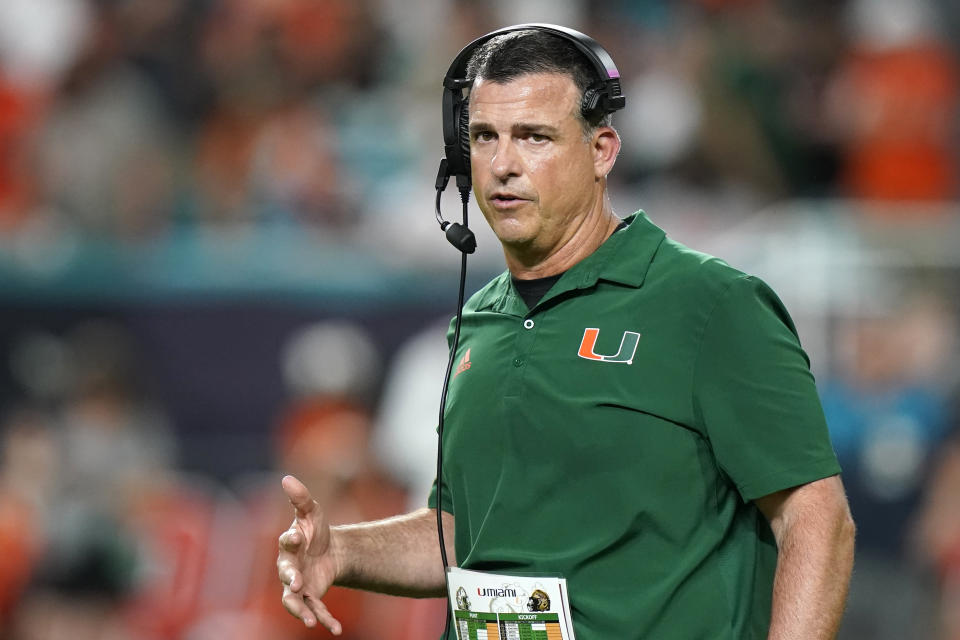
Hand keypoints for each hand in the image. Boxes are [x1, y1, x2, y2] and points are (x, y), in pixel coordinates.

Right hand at [277, 475, 342, 634]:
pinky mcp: (311, 598)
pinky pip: (316, 611)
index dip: (290, 538)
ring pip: (294, 602)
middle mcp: (289, 568)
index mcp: (289, 545)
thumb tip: (286, 478)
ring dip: (301, 611)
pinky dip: (325, 620)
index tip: (296, 535)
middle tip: (295, 582)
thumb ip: (300, 497)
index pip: (286, 542)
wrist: (329, 550)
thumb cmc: (315, 530)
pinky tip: (336, 629)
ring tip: (310, 621)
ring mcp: (298, 586)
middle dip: (290, 579)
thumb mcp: (311, 511)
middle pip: (286, 575)